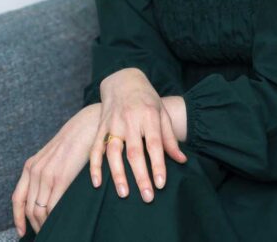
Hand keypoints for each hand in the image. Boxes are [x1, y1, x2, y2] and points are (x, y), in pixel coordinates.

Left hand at [11, 103, 100, 236]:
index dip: (18, 218)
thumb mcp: (53, 156)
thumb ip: (46, 173)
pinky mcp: (60, 178)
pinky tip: (63, 221)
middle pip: (29, 209)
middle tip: (46, 233)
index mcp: (30, 166)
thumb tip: (45, 196)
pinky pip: (52, 207)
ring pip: (40, 211)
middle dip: (35, 225)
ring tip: (55, 230)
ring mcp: (46, 175)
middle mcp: (34, 171)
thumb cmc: (75, 142)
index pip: (17, 199)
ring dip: (46, 224)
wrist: (88, 125)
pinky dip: (56, 218)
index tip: (22, 232)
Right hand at [89, 68, 187, 203]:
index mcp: (149, 115)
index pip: (154, 144)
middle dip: (140, 176)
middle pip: (134, 152)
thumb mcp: (162, 113)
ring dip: (117, 174)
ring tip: (123, 194)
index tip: (160, 184)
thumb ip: (170, 138)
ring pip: (113, 152)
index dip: (157, 164)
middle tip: (147, 197)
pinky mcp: (100, 126)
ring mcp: (113, 123)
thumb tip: (181, 161)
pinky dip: (94, 166)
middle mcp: (130, 120)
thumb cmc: (147, 99)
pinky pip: (95, 148)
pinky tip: (97, 182)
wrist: (123, 80)